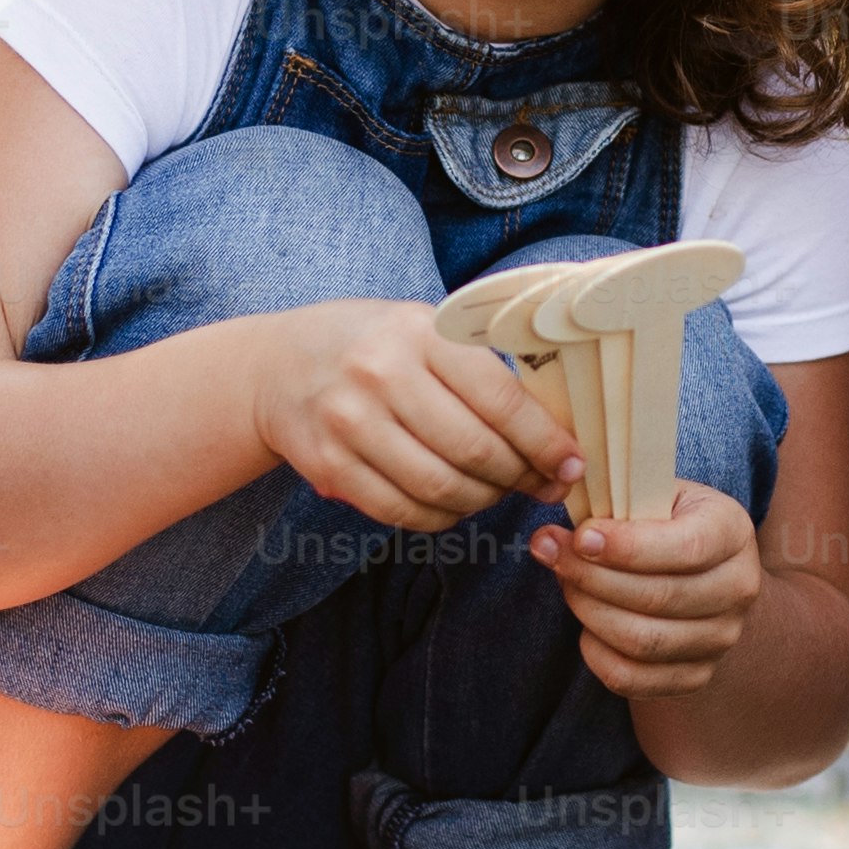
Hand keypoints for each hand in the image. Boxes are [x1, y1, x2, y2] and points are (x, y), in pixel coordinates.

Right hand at [244, 299, 561, 528]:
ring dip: (483, 501)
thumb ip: (479, 370)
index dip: (545, 441)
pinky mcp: (328, 466)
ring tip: (495, 492)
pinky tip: (453, 506)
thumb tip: (552, 433)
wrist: (278, 365)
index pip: (500, 399)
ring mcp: (350, 423)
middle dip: (520, 477)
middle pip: (474, 451)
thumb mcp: (422, 330)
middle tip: (541, 484)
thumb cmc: (372, 346)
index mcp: (418, 332)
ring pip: (441, 488)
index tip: (571, 464)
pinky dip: (440, 519)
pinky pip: (402, 512)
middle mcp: (381, 374)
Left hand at [530, 480, 766, 698]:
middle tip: (555, 555)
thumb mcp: (652, 494)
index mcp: (732, 532)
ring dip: (590, 613)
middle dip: (593, 578)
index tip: (580, 537)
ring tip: (568, 586)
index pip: (686, 548)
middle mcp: (738, 588)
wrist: (704, 570)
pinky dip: (597, 655)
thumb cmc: (666, 522)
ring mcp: (721, 638)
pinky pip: (634, 678)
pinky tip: (585, 627)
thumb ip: (607, 508)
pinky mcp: (696, 676)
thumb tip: (547, 540)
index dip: (628, 547)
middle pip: (659, 597)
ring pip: (643, 641)